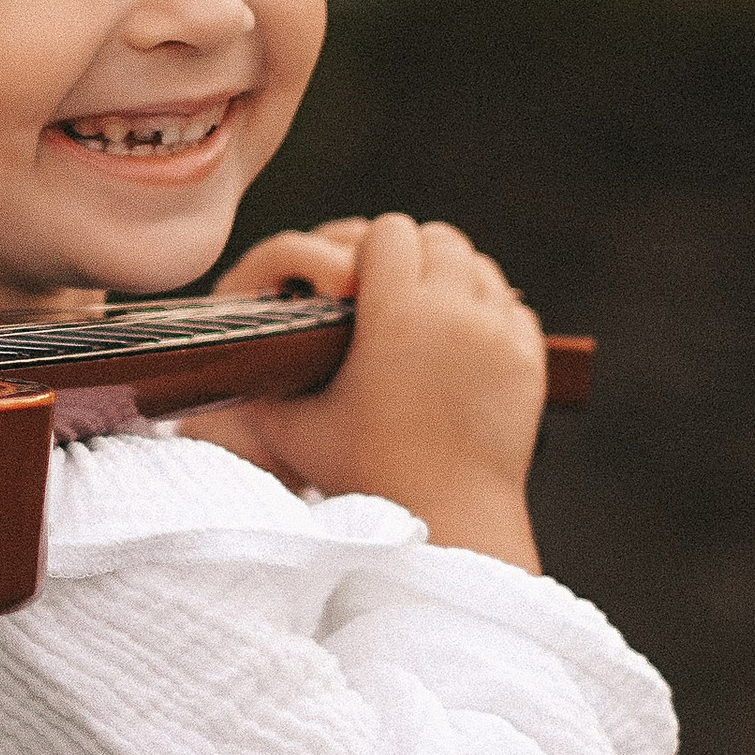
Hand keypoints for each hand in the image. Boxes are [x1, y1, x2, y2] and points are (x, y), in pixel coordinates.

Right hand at [188, 212, 545, 570]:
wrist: (448, 521)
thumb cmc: (362, 474)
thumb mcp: (292, 424)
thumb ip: (259, 378)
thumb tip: (224, 347)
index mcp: (397, 313)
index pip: (388, 232)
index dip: (367, 251)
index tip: (355, 283)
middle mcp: (456, 312)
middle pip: (439, 237)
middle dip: (412, 256)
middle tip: (390, 292)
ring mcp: (500, 334)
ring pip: (479, 265)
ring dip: (451, 278)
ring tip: (424, 313)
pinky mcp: (530, 360)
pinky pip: (510, 306)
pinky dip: (487, 314)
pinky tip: (461, 343)